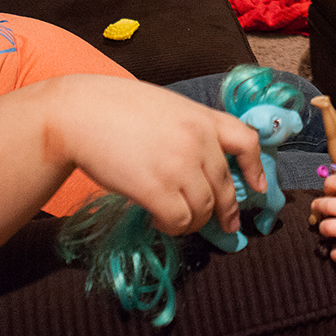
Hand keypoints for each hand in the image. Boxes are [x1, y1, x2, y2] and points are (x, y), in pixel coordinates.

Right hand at [59, 76, 265, 236]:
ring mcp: (179, 165)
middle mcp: (198, 140)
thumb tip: (203, 165)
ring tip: (176, 219)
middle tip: (224, 226)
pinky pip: (180, 221)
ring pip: (205, 209)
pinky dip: (174, 228)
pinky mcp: (156, 189)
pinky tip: (158, 221)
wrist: (78, 113)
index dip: (255, 169)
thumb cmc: (114, 108)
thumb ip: (189, 130)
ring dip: (195, 221)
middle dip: (226, 211)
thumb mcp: (165, 108)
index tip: (258, 188)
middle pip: (225, 186)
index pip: (247, 141)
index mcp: (201, 116)